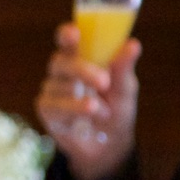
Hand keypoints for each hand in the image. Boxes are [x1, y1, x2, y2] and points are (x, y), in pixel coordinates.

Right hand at [33, 22, 140, 179]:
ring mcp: (52, 90)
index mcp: (82, 58)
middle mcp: (63, 71)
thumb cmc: (116, 111)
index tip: (73, 32)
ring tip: (102, 111)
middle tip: (104, 81)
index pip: (68, 40)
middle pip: (61, 61)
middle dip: (81, 69)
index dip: (67, 34)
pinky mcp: (46, 110)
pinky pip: (54, 106)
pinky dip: (72, 112)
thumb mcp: (125, 90)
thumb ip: (123, 68)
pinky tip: (83, 121)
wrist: (109, 147)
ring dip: (82, 99)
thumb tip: (133, 44)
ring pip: (58, 86)